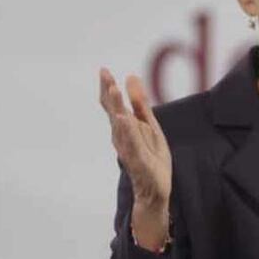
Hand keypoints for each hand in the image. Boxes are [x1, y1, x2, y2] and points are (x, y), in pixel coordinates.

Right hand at [99, 69, 171, 249]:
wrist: (155, 189)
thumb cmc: (151, 157)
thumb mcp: (149, 126)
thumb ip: (140, 104)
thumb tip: (131, 76)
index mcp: (125, 127)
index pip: (114, 105)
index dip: (108, 88)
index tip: (104, 70)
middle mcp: (122, 137)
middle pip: (114, 111)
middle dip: (109, 93)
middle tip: (105, 74)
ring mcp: (129, 148)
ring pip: (121, 125)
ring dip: (116, 107)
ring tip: (113, 90)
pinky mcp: (138, 160)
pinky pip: (132, 143)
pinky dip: (128, 131)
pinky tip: (125, 119)